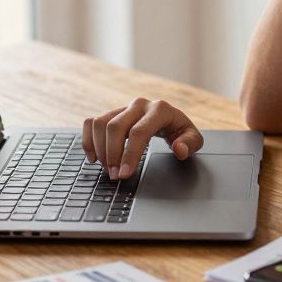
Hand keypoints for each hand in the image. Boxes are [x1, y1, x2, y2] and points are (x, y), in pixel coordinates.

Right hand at [81, 98, 203, 179]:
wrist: (169, 117)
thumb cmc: (179, 131)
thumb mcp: (192, 138)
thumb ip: (190, 144)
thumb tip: (179, 149)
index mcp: (160, 109)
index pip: (139, 132)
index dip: (130, 154)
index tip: (124, 174)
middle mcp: (139, 105)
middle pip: (115, 127)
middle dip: (112, 155)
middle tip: (114, 176)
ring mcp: (123, 107)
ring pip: (100, 123)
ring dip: (99, 149)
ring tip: (107, 169)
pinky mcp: (112, 113)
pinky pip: (91, 122)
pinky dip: (88, 140)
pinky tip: (93, 158)